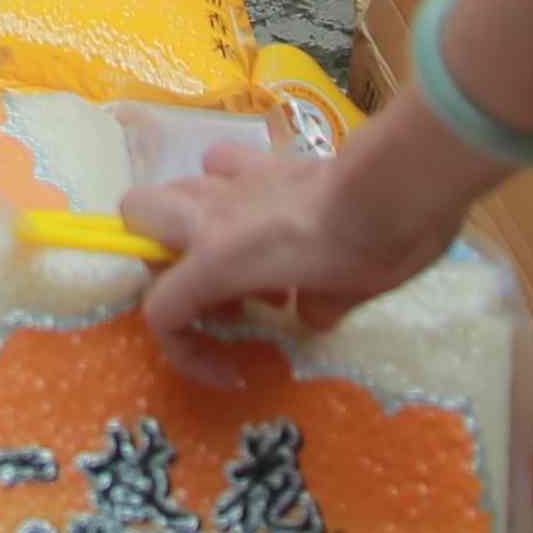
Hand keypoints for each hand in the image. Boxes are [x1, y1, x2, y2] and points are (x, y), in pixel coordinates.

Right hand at [125, 124, 475, 344]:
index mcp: (217, 259)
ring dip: (194, 226)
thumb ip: (309, 310)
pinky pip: (222, 163)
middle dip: (159, 257)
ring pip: (176, 188)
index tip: (232, 371)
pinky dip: (229, 184)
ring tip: (246, 263)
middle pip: (136, 217)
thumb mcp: (337, 303)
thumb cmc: (365, 253)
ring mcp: (236, 181)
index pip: (162, 312)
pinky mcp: (267, 160)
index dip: (186, 353)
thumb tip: (308, 308)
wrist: (396, 187)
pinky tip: (261, 211)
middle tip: (215, 296)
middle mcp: (210, 214)